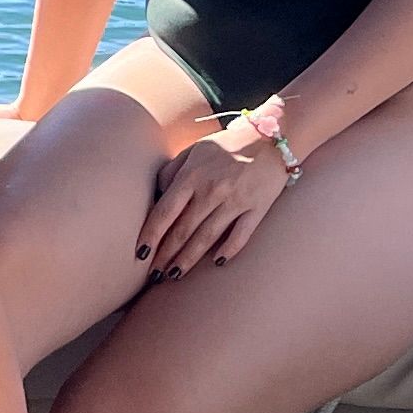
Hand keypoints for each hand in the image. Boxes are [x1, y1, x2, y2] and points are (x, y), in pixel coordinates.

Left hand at [135, 124, 293, 280]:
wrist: (272, 137)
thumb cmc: (228, 145)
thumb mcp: (195, 150)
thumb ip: (173, 171)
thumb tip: (157, 194)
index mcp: (193, 175)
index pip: (165, 211)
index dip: (151, 235)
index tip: (140, 253)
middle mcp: (212, 190)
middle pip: (183, 230)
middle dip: (166, 255)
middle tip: (154, 275)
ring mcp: (236, 201)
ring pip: (208, 237)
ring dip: (189, 259)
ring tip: (174, 276)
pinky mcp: (258, 208)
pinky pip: (241, 234)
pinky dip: (229, 249)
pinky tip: (217, 263)